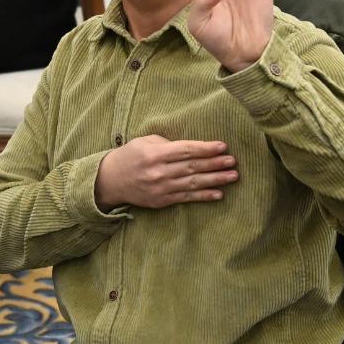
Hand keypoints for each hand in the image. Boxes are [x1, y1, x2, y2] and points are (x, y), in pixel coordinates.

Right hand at [95, 136, 236, 209]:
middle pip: (192, 167)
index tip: (223, 146)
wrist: (110, 181)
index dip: (205, 148)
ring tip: (233, 176)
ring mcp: (161, 188)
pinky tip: (219, 194)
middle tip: (233, 161)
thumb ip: (168, 144)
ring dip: (215, 180)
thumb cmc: (130, 156)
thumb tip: (193, 148)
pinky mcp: (162, 201)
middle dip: (215, 164)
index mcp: (155, 154)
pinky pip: (186, 198)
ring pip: (193, 183)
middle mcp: (159, 172)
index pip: (186, 150)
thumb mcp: (145, 142)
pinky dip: (203, 196)